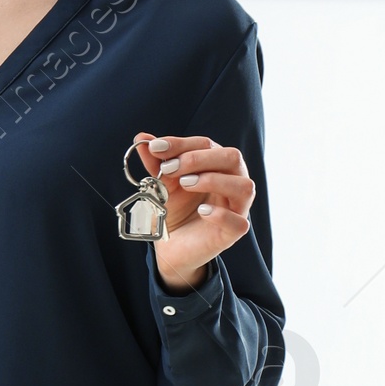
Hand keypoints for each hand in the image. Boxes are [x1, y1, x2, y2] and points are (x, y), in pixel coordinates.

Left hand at [133, 132, 255, 292]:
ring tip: (185, 184)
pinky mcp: (234, 232)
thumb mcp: (163, 184)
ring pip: (243, 186)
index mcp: (217, 165)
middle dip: (198, 158)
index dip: (181, 144)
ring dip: (213, 180)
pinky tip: (202, 211)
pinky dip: (220, 214)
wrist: (172, 246)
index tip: (156, 148)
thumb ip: (156, 163)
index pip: (207, 144)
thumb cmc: (175, 210)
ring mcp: (237, 207)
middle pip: (232, 157)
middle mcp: (233, 182)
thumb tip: (141, 139)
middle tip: (170, 168)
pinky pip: (238, 222)